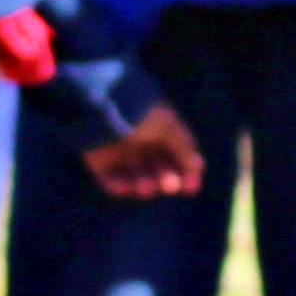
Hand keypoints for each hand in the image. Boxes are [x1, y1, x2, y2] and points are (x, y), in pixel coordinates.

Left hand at [83, 106, 206, 197]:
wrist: (101, 108)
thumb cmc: (141, 115)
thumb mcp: (170, 128)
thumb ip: (185, 149)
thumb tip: (197, 168)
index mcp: (161, 126)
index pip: (177, 153)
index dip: (186, 171)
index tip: (191, 188)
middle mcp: (142, 138)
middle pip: (158, 167)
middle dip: (166, 179)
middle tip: (169, 185)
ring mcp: (119, 150)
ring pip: (136, 176)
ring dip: (145, 185)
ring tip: (146, 186)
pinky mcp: (98, 159)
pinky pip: (111, 179)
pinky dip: (119, 186)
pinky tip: (127, 186)